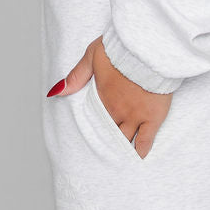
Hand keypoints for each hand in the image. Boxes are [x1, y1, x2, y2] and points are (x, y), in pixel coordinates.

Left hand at [47, 35, 172, 158]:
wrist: (148, 49)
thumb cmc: (120, 49)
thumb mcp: (92, 56)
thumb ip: (76, 76)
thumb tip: (55, 91)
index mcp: (103, 98)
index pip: (94, 120)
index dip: (93, 129)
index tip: (89, 138)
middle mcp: (118, 111)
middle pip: (109, 132)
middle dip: (105, 142)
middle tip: (102, 154)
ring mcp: (136, 116)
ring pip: (125, 138)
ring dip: (120, 148)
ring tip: (117, 160)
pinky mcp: (153, 116)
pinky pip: (146, 139)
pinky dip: (141, 150)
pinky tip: (138, 158)